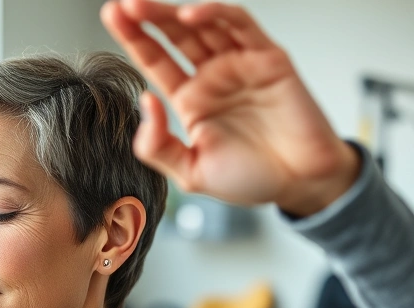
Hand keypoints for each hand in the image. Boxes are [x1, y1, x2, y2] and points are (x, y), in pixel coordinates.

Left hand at [101, 0, 360, 216]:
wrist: (302, 184)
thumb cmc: (251, 179)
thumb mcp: (191, 172)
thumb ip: (158, 147)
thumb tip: (144, 102)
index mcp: (191, 101)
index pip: (156, 61)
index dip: (133, 38)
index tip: (111, 17)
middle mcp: (213, 78)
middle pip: (173, 36)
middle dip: (146, 18)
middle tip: (120, 5)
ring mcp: (240, 65)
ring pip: (202, 25)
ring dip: (172, 13)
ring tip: (142, 7)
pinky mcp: (268, 58)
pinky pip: (240, 26)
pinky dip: (216, 14)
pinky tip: (190, 15)